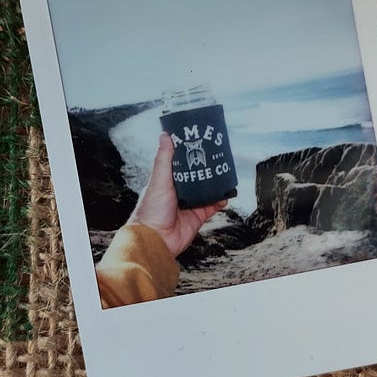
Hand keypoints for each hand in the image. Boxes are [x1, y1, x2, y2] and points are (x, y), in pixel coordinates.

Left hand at [128, 133, 226, 256]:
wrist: (156, 241)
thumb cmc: (150, 212)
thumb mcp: (158, 181)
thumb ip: (163, 160)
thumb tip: (165, 135)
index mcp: (167, 179)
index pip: (180, 161)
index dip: (190, 150)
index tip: (201, 140)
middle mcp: (179, 190)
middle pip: (197, 174)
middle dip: (207, 166)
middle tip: (219, 155)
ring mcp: (189, 203)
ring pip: (207, 189)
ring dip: (216, 183)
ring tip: (226, 173)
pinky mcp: (198, 216)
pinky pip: (213, 206)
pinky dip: (220, 200)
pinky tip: (226, 195)